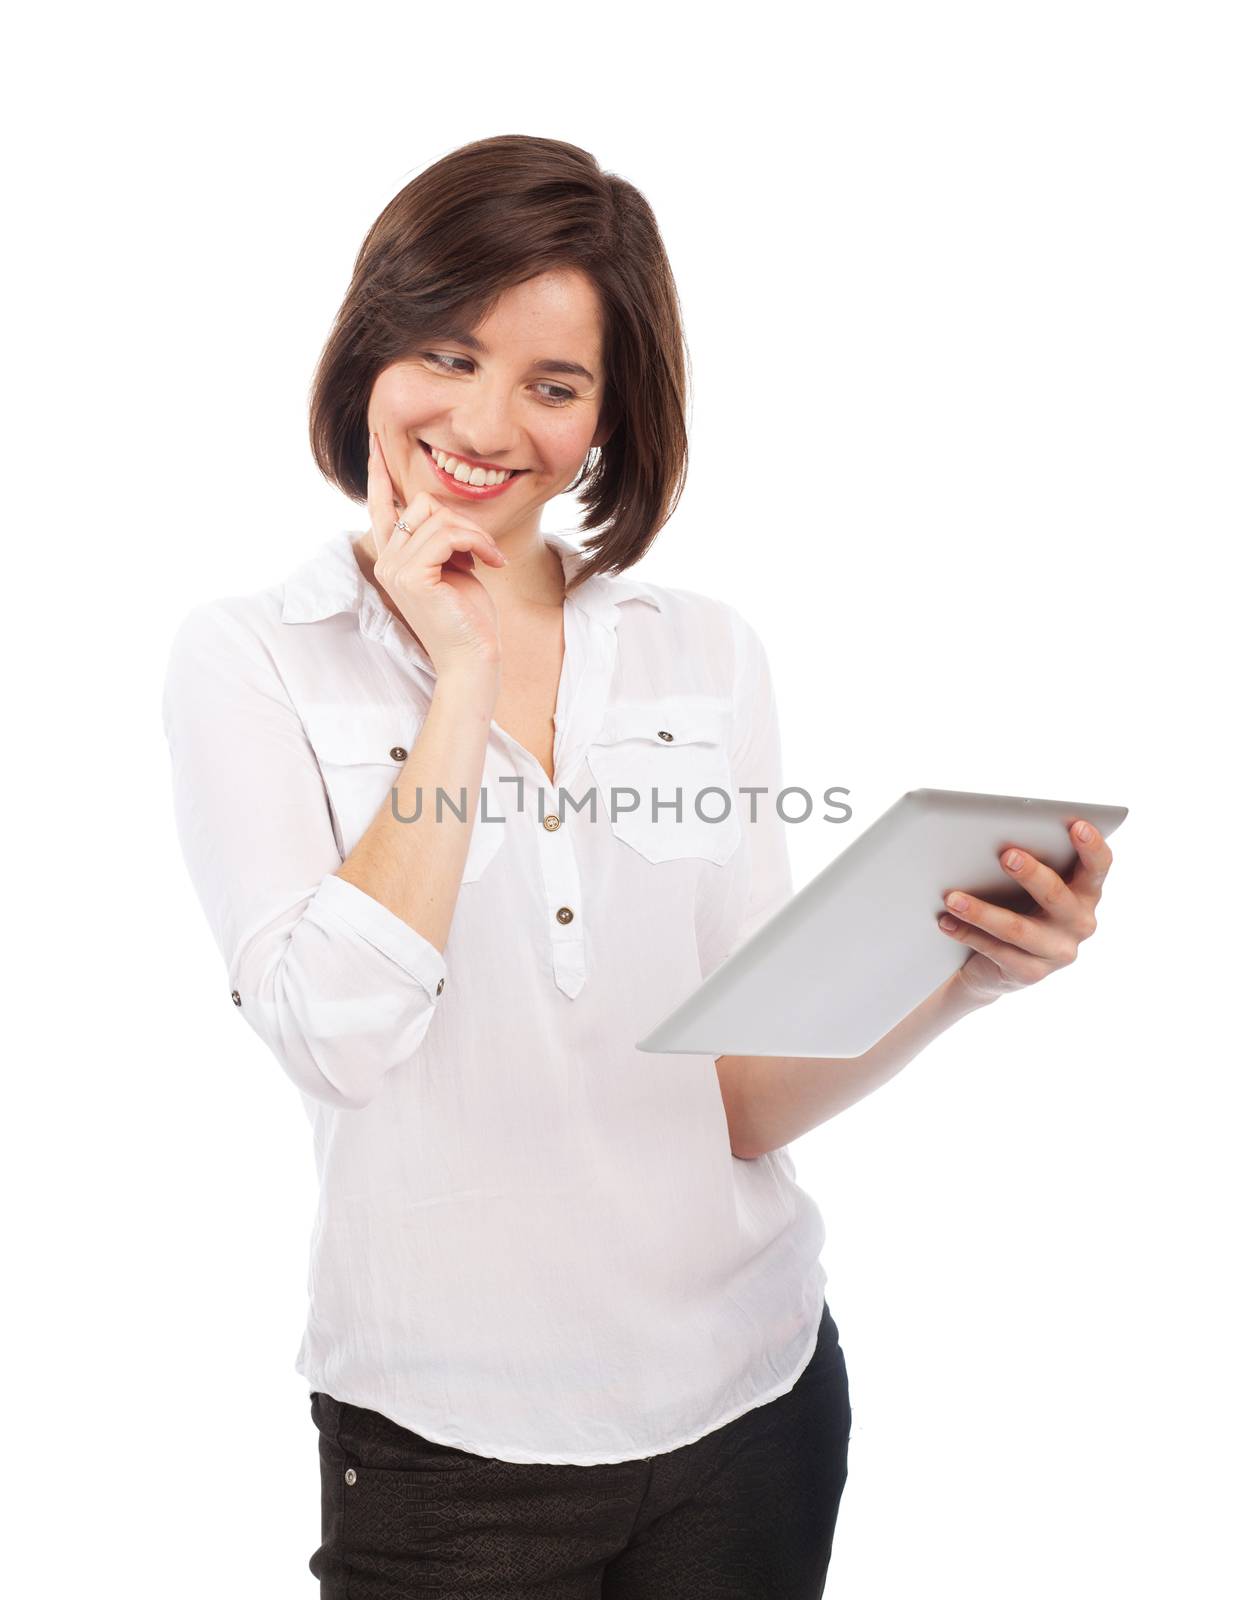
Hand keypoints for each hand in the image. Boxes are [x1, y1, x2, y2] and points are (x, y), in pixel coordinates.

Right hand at [367, 429, 506, 675]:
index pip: (380, 506)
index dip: (379, 473)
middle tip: (484, 549)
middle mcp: (386, 561)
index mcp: (392, 558)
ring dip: (475, 534)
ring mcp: (395, 568)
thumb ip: (439, 539)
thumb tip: (438, 510)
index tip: (376, 442)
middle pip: (420, 504)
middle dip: (461, 519)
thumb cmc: (468, 618)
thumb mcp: (452, 568)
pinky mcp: (413, 576)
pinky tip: (493, 563)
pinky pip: (449, 533)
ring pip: (438, 516)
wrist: (473, 659)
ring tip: (490, 560)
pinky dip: (478, 543)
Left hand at [936, 819, 1113, 1003]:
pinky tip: (946, 922)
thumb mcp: (1028, 886)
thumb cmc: (1016, 906)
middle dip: (1031, 873)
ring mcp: (1058, 952)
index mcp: (1086, 893)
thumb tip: (993, 837)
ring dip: (981, 911)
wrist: (998, 965)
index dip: (1092, 846)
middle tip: (1005, 855)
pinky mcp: (1031, 973)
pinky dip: (967, 933)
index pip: (1098, 867)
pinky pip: (996, 951)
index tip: (1077, 825)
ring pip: (1018, 928)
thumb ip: (1028, 862)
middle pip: (1056, 895)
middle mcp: (1080, 923)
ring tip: (952, 897)